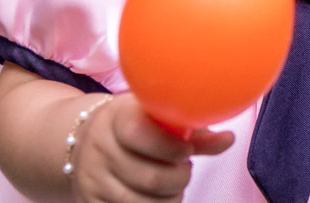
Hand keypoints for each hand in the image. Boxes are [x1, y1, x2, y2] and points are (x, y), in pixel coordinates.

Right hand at [70, 93, 233, 201]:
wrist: (80, 139)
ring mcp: (93, 179)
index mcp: (118, 119)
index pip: (141, 134)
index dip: (171, 147)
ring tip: (172, 184)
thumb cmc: (133, 124)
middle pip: (150, 178)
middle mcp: (101, 149)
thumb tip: (229, 139)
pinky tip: (158, 197)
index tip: (187, 150)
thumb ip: (194, 130)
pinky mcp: (90, 201)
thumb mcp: (156, 116)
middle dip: (179, 178)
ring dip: (168, 198)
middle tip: (183, 169)